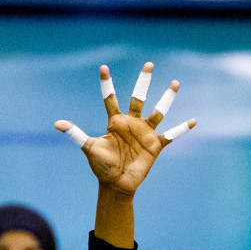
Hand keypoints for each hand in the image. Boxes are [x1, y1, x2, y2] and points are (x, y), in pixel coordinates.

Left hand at [55, 63, 194, 196]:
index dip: (107, 84)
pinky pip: (171, 135)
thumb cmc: (101, 167)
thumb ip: (76, 134)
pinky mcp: (156, 146)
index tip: (104, 67)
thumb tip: (57, 124)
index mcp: (115, 122)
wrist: (116, 185)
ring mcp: (145, 133)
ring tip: (175, 83)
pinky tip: (193, 121)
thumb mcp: (89, 148)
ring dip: (167, 99)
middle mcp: (131, 123)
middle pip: (138, 98)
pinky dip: (181, 129)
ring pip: (158, 111)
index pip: (111, 98)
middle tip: (149, 64)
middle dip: (143, 81)